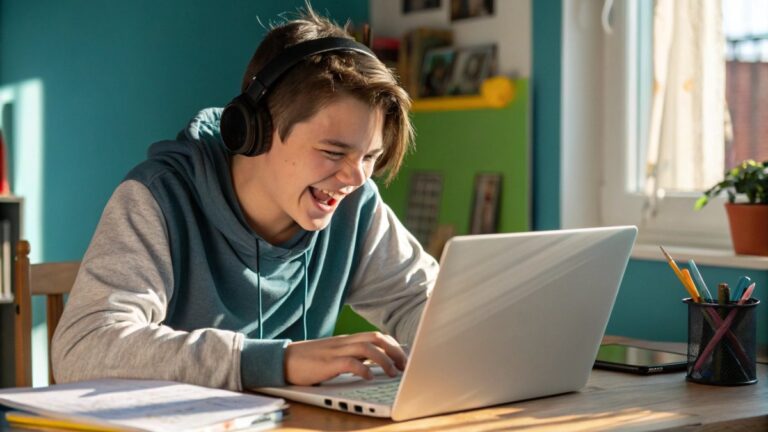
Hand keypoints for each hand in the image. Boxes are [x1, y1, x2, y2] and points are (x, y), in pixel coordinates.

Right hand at [284, 332, 406, 385]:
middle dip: (395, 351)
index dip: (393, 345)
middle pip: (376, 338)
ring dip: (384, 360)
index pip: (376, 336)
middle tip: (405, 366)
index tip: (404, 358)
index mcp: (347, 340)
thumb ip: (351, 357)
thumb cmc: (309, 360)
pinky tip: (370, 377)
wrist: (283, 359)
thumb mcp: (334, 355)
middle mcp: (344, 342)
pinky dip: (363, 369)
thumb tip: (372, 366)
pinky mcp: (327, 363)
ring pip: (367, 348)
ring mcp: (336, 351)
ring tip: (393, 373)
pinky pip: (350, 362)